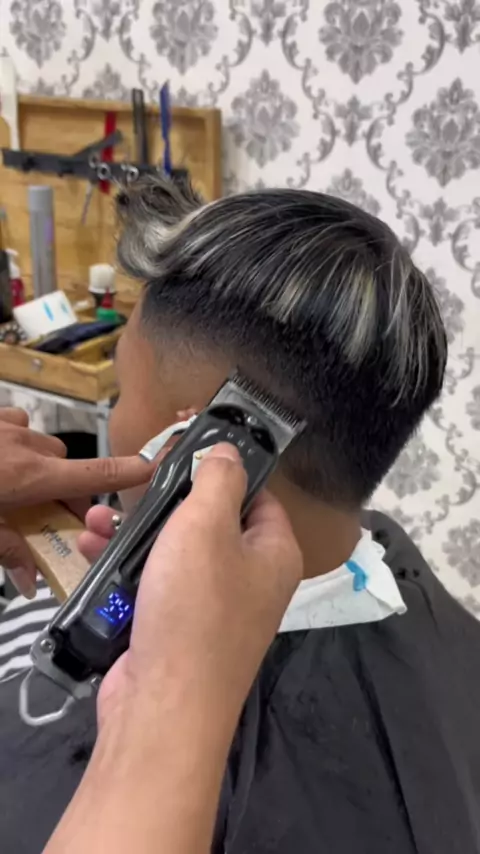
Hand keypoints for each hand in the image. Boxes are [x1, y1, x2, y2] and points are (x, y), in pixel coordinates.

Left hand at [0, 408, 153, 597]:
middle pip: (63, 463)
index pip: (90, 474)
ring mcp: (1, 423)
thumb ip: (6, 552)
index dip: (126, 472)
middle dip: (61, 486)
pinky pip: (12, 421)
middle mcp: (22, 444)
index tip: (155, 468)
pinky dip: (12, 437)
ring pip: (37, 440)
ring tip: (11, 482)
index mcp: (27, 476)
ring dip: (35, 460)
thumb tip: (31, 582)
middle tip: (44, 512)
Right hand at [80, 444, 301, 729]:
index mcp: (274, 554)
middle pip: (211, 524)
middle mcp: (251, 581)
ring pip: (176, 554)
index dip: (224, 472)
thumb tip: (228, 452)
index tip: (185, 455)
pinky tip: (94, 550)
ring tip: (98, 518)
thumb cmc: (195, 606)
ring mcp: (214, 611)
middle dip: (167, 503)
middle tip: (136, 484)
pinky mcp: (178, 631)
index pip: (259, 497)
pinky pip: (156, 586)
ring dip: (137, 532)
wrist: (164, 706)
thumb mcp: (206, 525)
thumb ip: (218, 479)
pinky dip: (128, 568)